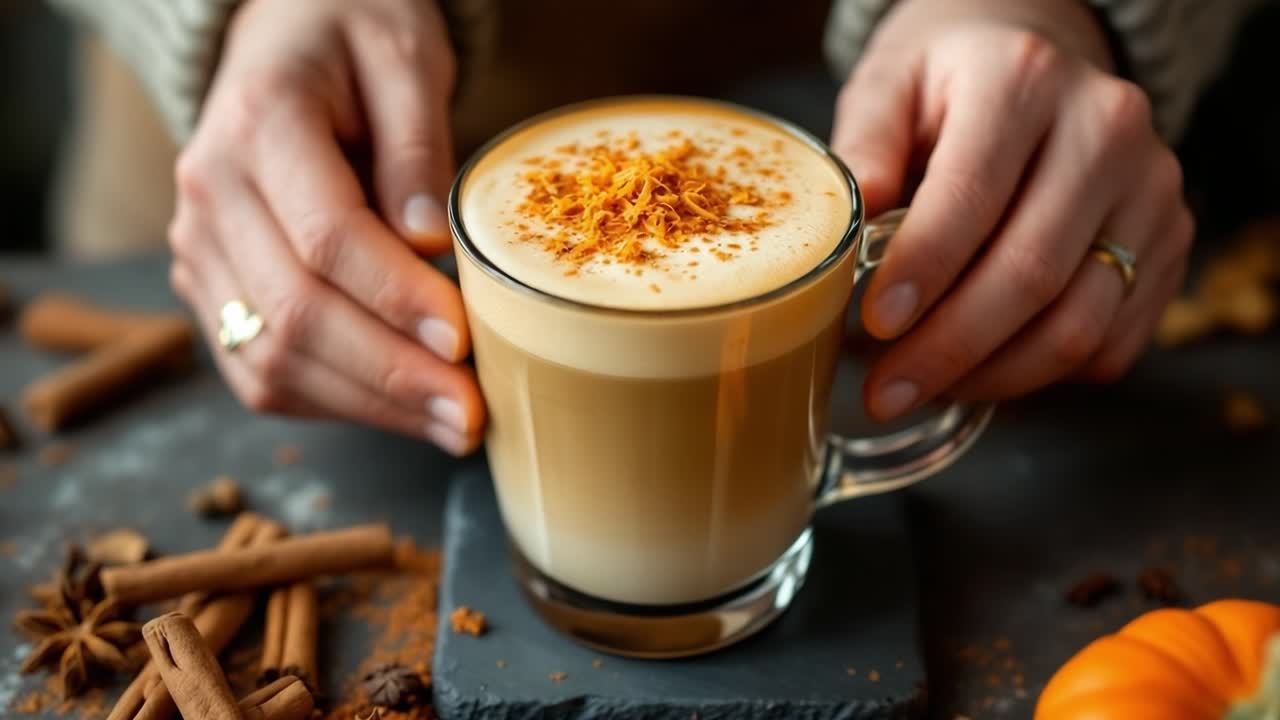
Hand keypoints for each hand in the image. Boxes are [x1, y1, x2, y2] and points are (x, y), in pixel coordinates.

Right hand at [168, 0, 485, 453]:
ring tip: (453, 425)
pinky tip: (402, 410)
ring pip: (272, 358)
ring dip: (369, 405)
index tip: (463, 340)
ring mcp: (201, 248)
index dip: (397, 299)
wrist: (287, 38)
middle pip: (297, 314)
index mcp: (257, 126)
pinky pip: (261, 369)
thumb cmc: (354, 36)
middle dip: (393, 376)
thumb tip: (429, 246)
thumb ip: (417, 143)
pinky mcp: (213, 287)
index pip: (326, 238)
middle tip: (472, 414)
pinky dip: (334, 401)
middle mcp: (209, 195)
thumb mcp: (404, 56)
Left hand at [831, 0, 1192, 419]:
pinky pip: (1112, 342)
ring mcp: (1150, 190)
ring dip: (993, 378)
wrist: (1035, 61)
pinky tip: (981, 372)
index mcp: (1025, 81)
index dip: (923, 272)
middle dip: (948, 350)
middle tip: (885, 392)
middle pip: (1031, 273)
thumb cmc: (949, 80)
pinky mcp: (1169, 242)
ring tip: (924, 388)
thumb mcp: (890, 86)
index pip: (973, 196)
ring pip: (1079, 324)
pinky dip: (1042, 378)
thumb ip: (864, 151)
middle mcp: (1106, 131)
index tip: (875, 326)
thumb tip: (845, 238)